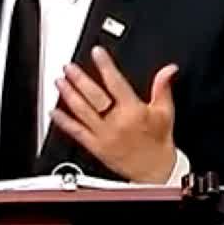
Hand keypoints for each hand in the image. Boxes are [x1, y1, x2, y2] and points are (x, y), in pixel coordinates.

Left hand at [51, 46, 178, 182]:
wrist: (154, 171)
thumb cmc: (159, 142)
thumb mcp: (165, 112)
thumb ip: (162, 88)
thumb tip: (168, 69)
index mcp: (133, 111)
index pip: (116, 84)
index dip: (106, 66)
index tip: (97, 53)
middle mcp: (116, 122)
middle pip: (94, 97)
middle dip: (80, 80)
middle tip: (69, 67)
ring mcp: (104, 135)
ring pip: (82, 112)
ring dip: (69, 95)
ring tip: (60, 82)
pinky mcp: (96, 147)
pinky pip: (76, 132)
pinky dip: (63, 122)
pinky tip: (54, 112)